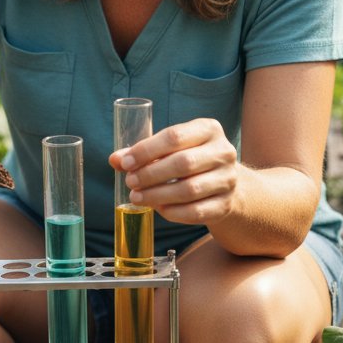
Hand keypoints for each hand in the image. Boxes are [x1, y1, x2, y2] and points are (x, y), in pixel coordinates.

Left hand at [109, 118, 238, 225]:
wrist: (224, 182)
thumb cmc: (190, 159)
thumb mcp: (171, 148)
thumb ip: (144, 152)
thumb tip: (115, 159)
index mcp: (208, 129)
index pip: (174, 137)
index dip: (146, 150)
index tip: (125, 163)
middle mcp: (224, 152)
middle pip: (183, 163)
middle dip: (150, 174)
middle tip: (130, 182)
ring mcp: (228, 180)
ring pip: (189, 190)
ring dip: (157, 195)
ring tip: (137, 197)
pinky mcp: (225, 205)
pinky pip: (196, 212)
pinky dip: (173, 212)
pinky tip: (158, 209)